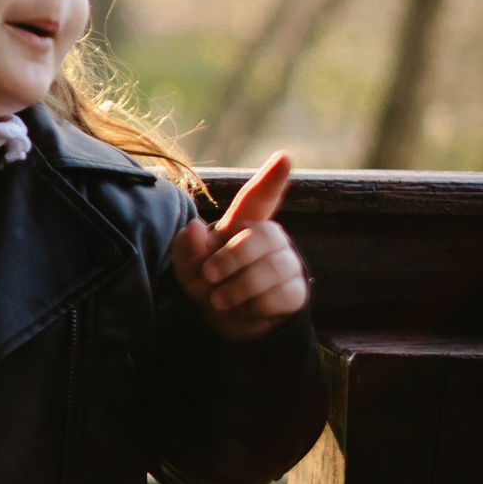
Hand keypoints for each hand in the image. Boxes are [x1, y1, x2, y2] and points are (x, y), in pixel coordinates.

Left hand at [171, 152, 308, 344]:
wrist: (226, 326)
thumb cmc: (209, 285)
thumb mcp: (187, 269)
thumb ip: (185, 249)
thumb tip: (195, 228)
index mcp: (243, 223)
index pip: (259, 197)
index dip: (271, 178)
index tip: (284, 158)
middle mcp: (270, 237)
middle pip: (259, 236)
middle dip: (231, 258)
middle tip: (210, 276)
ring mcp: (286, 263)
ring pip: (270, 269)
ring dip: (238, 288)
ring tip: (219, 300)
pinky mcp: (296, 290)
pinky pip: (280, 295)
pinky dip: (255, 307)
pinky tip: (246, 309)